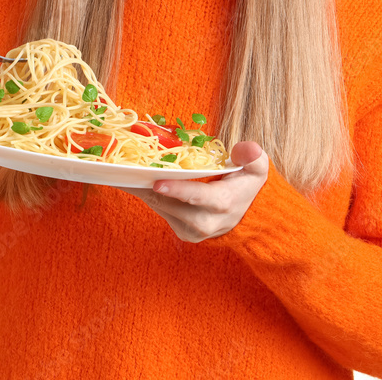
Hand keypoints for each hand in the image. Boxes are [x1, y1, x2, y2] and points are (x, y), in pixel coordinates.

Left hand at [116, 142, 268, 242]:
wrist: (247, 216)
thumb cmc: (247, 184)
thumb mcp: (257, 168)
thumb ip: (252, 157)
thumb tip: (244, 149)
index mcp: (223, 203)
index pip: (198, 197)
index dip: (178, 190)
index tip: (157, 182)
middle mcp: (206, 222)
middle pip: (171, 204)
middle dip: (148, 187)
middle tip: (127, 170)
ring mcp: (192, 230)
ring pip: (161, 207)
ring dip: (142, 190)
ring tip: (123, 174)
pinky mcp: (182, 233)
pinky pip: (160, 211)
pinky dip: (148, 195)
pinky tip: (135, 181)